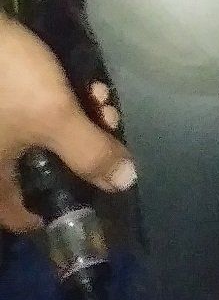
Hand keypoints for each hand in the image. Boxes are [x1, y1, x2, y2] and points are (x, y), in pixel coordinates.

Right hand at [0, 14, 134, 233]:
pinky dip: (63, 106)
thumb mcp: (53, 118)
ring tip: (104, 99)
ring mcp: (1, 130)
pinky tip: (87, 84)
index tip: (96, 189)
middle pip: (42, 173)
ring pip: (44, 141)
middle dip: (82, 150)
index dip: (61, 207)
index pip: (24, 216)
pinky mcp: (6, 102)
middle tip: (108, 126)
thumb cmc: (9, 83)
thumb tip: (126, 182)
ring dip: (79, 123)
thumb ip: (89, 152)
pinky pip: (37, 117)